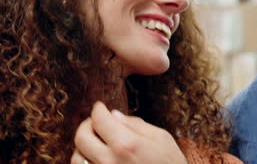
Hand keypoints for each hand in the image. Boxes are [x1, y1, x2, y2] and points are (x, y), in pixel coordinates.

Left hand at [71, 101, 187, 163]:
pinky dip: (86, 161)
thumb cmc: (171, 163)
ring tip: (95, 141)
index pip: (100, 120)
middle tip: (95, 121)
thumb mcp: (161, 138)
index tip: (100, 107)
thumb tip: (114, 115)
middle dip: (86, 125)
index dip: (98, 109)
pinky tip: (96, 157)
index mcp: (126, 144)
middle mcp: (109, 161)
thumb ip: (136, 124)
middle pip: (81, 138)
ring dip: (83, 145)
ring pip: (77, 158)